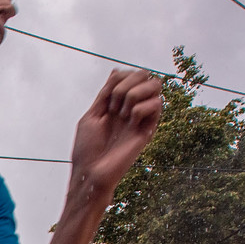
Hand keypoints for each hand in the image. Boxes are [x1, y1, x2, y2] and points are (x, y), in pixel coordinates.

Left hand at [69, 69, 162, 199]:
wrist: (91, 172)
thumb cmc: (87, 149)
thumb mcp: (92, 115)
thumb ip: (106, 93)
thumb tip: (117, 70)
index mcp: (117, 104)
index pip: (130, 74)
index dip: (121, 77)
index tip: (106, 98)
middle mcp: (132, 108)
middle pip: (145, 75)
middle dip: (127, 84)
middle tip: (114, 107)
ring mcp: (142, 117)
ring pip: (155, 85)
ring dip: (135, 94)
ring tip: (122, 114)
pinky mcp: (149, 129)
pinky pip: (157, 104)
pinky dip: (141, 108)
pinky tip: (131, 123)